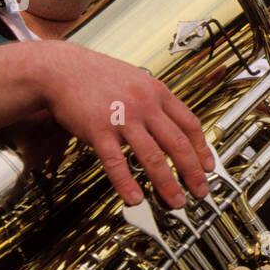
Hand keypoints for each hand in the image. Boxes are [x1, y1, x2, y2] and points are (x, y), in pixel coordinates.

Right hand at [32, 42, 212, 206]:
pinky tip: (134, 198)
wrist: (60, 68)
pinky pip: (116, 162)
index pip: (190, 124)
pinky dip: (127, 183)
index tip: (208, 166)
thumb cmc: (96, 75)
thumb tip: (172, 123)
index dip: (203, 149)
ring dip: (167, 184)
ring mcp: (122, 117)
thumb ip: (154, 101)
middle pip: (178, 144)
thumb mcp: (136, 80)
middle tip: (200, 191)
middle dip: (192, 172)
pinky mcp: (98, 130)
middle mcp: (144, 105)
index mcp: (157, 92)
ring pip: (153, 156)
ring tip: (175, 201)